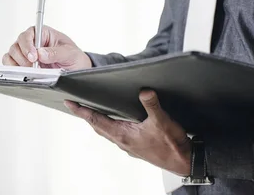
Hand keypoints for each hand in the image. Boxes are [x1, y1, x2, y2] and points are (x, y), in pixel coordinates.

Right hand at [2, 26, 91, 70]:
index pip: (29, 34)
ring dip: (18, 65)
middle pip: (16, 45)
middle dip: (23, 58)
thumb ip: (56, 53)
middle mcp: (32, 42)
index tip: (33, 57)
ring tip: (31, 71)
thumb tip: (41, 53)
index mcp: (43, 33)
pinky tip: (24, 75)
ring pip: (11, 55)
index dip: (28, 45)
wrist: (76, 70)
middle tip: (33, 67)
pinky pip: (10, 64)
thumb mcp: (70, 54)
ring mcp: (25, 53)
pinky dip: (14, 70)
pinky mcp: (22, 64)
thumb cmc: (73, 57)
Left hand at [65, 90, 190, 175]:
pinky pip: (116, 135)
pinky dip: (109, 126)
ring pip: (106, 131)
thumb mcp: (162, 122)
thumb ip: (152, 105)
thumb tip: (144, 91)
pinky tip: (115, 122)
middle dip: (85, 115)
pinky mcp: (136, 146)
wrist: (184, 162)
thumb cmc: (172, 146)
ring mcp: (128, 145)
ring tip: (90, 111)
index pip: (95, 120)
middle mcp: (122, 141)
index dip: (81, 111)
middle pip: (97, 126)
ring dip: (97, 121)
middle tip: (75, 105)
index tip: (69, 103)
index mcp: (123, 135)